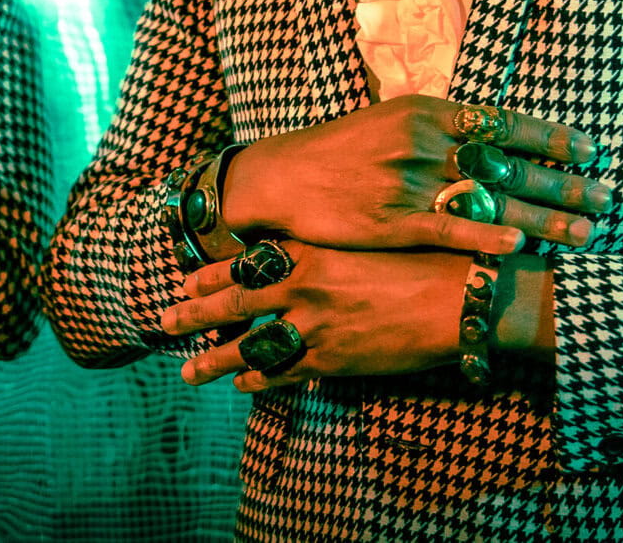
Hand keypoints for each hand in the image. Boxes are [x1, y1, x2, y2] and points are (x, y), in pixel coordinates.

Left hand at [163, 242, 472, 391]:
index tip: (186, 279)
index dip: (212, 273)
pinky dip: (258, 381)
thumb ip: (328, 250)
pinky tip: (241, 385)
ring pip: (249, 346)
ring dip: (214, 360)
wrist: (458, 293)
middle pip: (234, 303)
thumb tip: (301, 256)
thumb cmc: (422, 257)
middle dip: (194, 314)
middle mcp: (304, 286)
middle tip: (164, 320)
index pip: (247, 261)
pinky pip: (283, 373)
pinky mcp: (332, 359)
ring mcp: (315, 325)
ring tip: (188, 370)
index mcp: (312, 250)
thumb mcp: (366, 238)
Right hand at [220, 95, 612, 255]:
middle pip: (509, 162)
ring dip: (543, 216)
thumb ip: (443, 128)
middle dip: (563, 182)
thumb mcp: (394, 121)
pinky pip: (449, 226)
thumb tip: (495, 134)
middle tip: (606, 196)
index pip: (505, 122)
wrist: (283, 177)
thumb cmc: (342, 151)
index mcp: (429, 111)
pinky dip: (485, 232)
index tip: (591, 148)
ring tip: (585, 230)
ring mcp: (409, 181)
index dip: (552, 137)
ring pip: (490, 197)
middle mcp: (424, 141)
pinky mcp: (392, 220)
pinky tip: (520, 241)